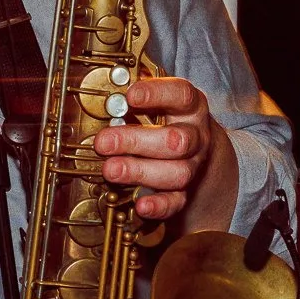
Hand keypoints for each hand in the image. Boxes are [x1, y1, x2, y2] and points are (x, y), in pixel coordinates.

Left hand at [90, 76, 228, 222]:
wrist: (193, 147)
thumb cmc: (165, 117)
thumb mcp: (156, 99)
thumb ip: (134, 95)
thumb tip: (105, 92)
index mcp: (189, 106)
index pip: (181, 96)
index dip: (157, 94)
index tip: (129, 96)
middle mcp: (195, 135)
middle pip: (176, 140)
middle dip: (136, 141)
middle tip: (104, 142)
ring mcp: (193, 165)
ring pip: (177, 172)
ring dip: (140, 172)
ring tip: (110, 170)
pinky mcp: (187, 191)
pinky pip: (177, 201)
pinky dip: (159, 205)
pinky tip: (141, 206)